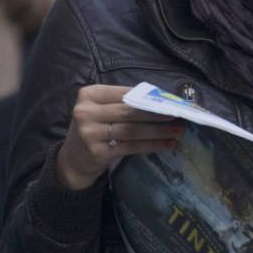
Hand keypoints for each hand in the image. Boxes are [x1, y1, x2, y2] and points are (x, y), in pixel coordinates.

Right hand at [56, 84, 183, 189]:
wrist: (74, 159)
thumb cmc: (94, 128)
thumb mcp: (101, 110)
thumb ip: (123, 103)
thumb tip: (161, 99)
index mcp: (88, 95)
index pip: (123, 93)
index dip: (148, 97)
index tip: (169, 100)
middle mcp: (86, 112)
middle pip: (128, 111)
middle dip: (156, 113)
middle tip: (178, 115)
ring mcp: (90, 133)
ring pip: (132, 130)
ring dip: (158, 131)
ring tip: (177, 131)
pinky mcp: (98, 152)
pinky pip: (131, 146)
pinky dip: (151, 145)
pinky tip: (166, 145)